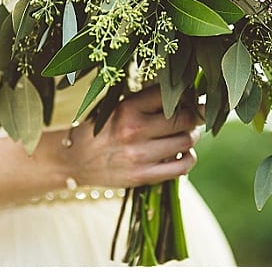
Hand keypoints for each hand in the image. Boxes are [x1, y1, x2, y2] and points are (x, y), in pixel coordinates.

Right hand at [61, 85, 201, 187]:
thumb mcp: (119, 107)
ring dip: (192, 136)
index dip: (187, 95)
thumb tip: (188, 96)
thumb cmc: (103, 129)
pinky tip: (182, 153)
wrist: (75, 160)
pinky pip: (182, 166)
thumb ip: (149, 101)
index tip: (193, 95)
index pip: (170, 95)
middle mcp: (135, 130)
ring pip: (187, 141)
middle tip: (196, 114)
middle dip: (196, 115)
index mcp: (128, 108)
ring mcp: (140, 155)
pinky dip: (189, 158)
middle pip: (185, 119)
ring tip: (187, 133)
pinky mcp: (143, 176)